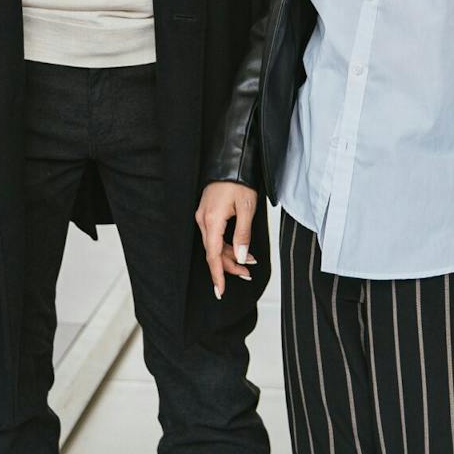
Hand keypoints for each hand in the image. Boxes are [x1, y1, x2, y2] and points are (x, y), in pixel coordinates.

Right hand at [195, 181, 259, 298]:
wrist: (231, 162)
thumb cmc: (239, 182)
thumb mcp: (247, 208)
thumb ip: (243, 235)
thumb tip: (241, 256)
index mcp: (212, 220)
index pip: (212, 255)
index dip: (218, 275)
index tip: (220, 291)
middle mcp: (203, 220)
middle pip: (214, 252)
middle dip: (230, 265)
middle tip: (247, 273)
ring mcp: (204, 216)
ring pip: (215, 244)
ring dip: (231, 255)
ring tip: (250, 261)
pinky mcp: (208, 213)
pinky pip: (215, 234)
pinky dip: (227, 243)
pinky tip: (240, 247)